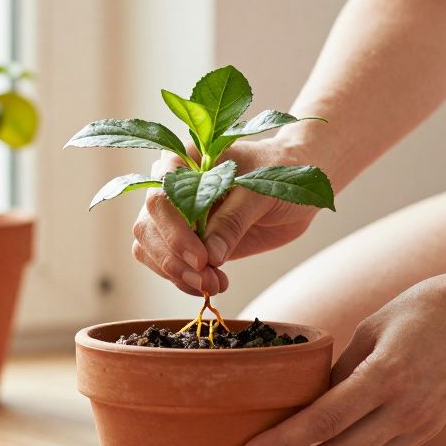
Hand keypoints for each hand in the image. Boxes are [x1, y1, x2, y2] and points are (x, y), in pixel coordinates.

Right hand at [131, 137, 326, 295]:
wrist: (297, 186)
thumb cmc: (279, 172)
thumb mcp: (261, 191)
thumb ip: (233, 220)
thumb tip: (209, 257)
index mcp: (184, 161)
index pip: (160, 197)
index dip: (174, 231)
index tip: (202, 258)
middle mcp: (171, 187)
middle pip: (148, 226)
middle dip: (173, 259)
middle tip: (207, 279)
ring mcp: (176, 216)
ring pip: (149, 248)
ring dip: (176, 274)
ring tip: (214, 285)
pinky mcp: (186, 240)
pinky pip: (167, 264)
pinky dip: (183, 280)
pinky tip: (211, 284)